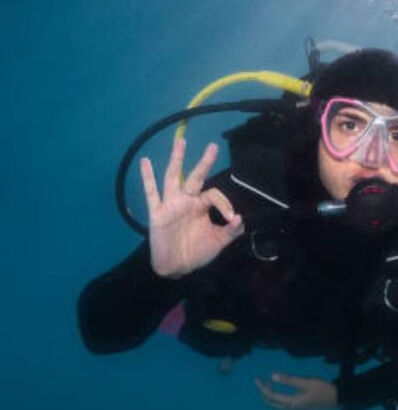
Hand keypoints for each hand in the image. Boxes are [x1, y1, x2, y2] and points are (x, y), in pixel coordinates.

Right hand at [141, 138, 243, 277]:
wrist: (177, 268)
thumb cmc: (197, 252)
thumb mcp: (218, 242)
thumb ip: (231, 231)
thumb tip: (240, 218)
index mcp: (201, 206)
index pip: (214, 195)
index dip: (225, 204)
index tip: (231, 218)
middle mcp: (187, 201)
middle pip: (195, 177)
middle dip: (204, 162)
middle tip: (213, 146)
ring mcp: (171, 205)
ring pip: (173, 178)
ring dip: (177, 160)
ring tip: (181, 142)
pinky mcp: (157, 214)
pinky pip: (151, 194)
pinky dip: (147, 178)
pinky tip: (145, 162)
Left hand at [254, 372, 337, 409]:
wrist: (336, 399)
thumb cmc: (322, 389)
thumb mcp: (306, 382)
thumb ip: (289, 380)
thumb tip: (272, 376)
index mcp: (291, 403)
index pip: (270, 396)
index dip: (261, 387)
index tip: (256, 378)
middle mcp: (290, 409)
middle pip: (270, 402)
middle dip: (263, 392)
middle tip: (261, 380)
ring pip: (275, 405)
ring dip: (270, 395)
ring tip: (270, 383)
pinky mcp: (298, 408)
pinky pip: (281, 405)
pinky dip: (276, 397)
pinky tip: (280, 390)